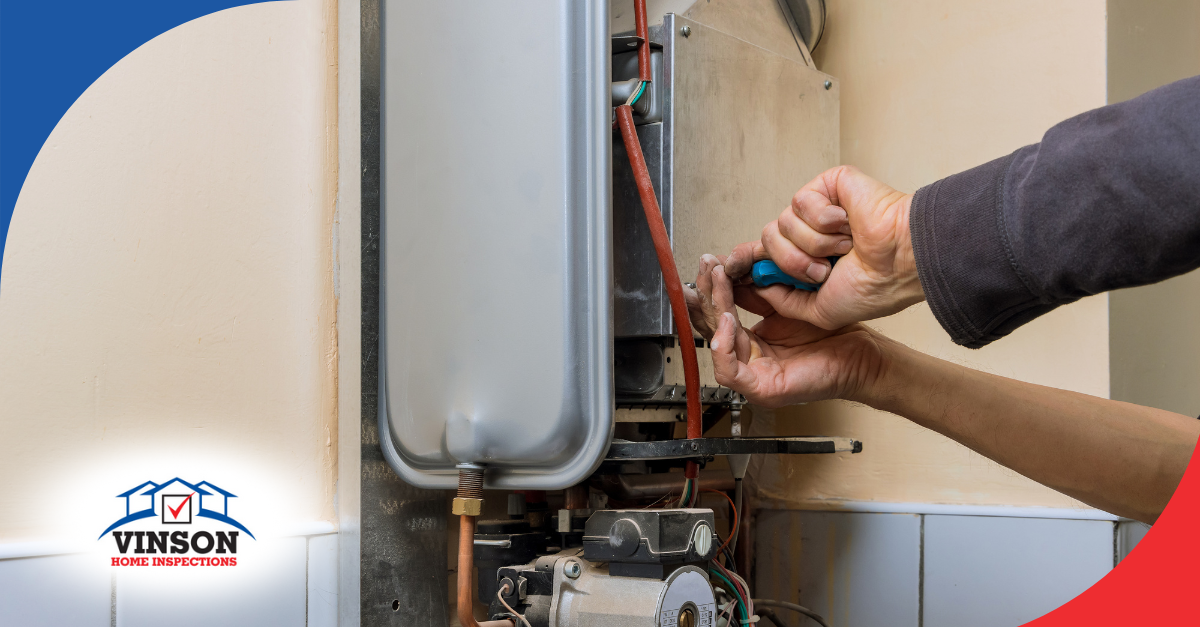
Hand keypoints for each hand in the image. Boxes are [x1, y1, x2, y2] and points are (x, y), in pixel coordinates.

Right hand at [686, 257, 888, 406]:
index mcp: (752, 343)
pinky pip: (729, 371)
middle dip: (707, 294)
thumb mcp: (788, 304)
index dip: (712, 289)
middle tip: (707, 267)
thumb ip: (760, 293)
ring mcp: (753, 377)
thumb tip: (734, 270)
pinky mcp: (762, 390)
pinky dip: (724, 345)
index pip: (719, 315)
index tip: (710, 264)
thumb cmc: (833, 334)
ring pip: (716, 346)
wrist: (860, 355)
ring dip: (713, 311)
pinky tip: (728, 320)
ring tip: (719, 284)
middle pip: (712, 328)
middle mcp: (749, 360)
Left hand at [722, 166, 923, 329]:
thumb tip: (759, 286)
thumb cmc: (874, 287)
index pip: (765, 255)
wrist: (899, 263)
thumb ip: (785, 301)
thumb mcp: (819, 311)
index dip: (746, 260)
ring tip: (843, 247)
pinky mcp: (827, 185)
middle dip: (792, 263)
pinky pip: (800, 202)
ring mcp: (817, 209)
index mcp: (808, 260)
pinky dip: (825, 220)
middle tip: (825, 270)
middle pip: (767, 242)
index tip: (729, 269)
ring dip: (814, 245)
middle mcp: (810, 234)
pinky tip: (847, 223)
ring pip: (781, 225)